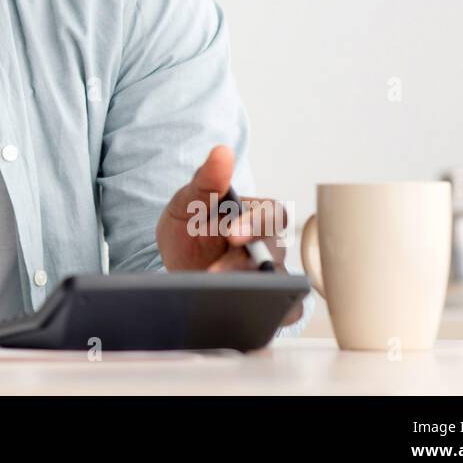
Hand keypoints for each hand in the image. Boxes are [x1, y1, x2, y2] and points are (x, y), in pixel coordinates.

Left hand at [155, 145, 303, 325]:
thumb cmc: (188, 228)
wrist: (175, 265)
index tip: (230, 233)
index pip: (271, 213)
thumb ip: (204, 181)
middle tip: (216, 271)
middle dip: (246, 261)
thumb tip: (221, 151)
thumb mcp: (186, 203)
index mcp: (254, 214)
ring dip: (254, 287)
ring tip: (220, 293)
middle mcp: (268, 243)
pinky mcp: (269, 300)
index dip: (254, 223)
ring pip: (280, 280)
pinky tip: (247, 312)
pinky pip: (288, 308)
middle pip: (274, 249)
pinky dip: (277, 312)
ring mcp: (269, 273)